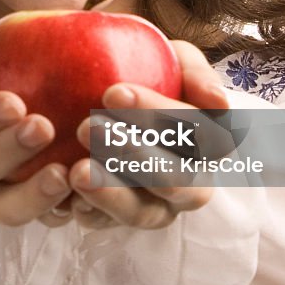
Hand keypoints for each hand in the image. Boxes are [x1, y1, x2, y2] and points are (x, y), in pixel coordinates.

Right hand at [0, 43, 74, 226]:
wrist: (31, 85)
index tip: (13, 103)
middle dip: (5, 152)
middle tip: (43, 128)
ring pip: (3, 210)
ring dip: (32, 194)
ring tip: (65, 173)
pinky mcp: (28, 211)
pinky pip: (43, 219)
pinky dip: (64, 210)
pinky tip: (86, 195)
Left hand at [37, 40, 228, 231]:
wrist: (101, 87)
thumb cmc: (148, 70)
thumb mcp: (172, 57)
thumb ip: (194, 71)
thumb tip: (217, 101)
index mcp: (211, 142)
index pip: (201, 134)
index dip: (159, 116)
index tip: (112, 92)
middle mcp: (192, 181)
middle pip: (178, 181)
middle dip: (135, 156)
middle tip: (89, 127)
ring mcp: (156, 206)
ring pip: (145, 213)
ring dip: (111, 192)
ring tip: (76, 170)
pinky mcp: (119, 220)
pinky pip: (107, 227)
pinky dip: (89, 213)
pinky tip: (67, 197)